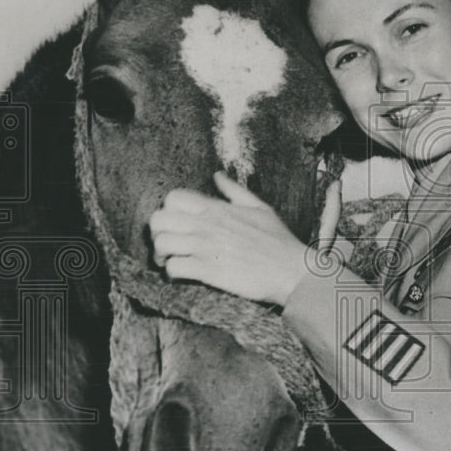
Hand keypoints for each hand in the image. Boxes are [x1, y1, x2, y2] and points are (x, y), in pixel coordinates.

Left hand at [149, 172, 338, 306]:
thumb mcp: (260, 207)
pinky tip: (183, 276)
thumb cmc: (279, 242)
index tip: (177, 225)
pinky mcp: (209, 271)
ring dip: (162, 255)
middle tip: (168, 246)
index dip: (168, 211)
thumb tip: (217, 175)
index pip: (173, 197)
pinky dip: (172, 273)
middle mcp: (208, 225)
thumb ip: (234, 191)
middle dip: (157, 233)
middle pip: (158, 219)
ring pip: (162, 244)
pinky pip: (174, 268)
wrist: (292, 272)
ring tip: (171, 262)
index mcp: (217, 208)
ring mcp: (207, 248)